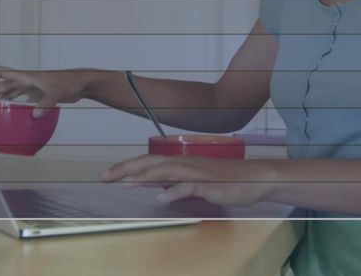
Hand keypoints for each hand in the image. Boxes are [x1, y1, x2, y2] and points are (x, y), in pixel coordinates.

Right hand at [0, 66, 93, 117]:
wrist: (81, 83)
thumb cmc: (69, 83)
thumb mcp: (57, 93)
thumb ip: (46, 104)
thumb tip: (35, 115)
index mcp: (26, 76)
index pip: (2, 72)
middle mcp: (26, 81)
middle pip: (3, 84)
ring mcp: (32, 88)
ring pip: (11, 92)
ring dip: (2, 99)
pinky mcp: (38, 95)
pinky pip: (22, 100)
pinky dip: (16, 106)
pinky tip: (14, 115)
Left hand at [99, 155, 276, 206]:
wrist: (255, 178)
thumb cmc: (225, 179)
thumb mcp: (193, 181)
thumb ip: (172, 182)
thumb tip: (151, 186)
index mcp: (180, 162)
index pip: (148, 162)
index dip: (127, 166)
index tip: (107, 174)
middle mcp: (185, 164)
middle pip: (151, 163)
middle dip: (126, 169)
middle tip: (105, 176)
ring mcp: (197, 173)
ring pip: (166, 171)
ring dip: (144, 176)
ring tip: (125, 183)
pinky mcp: (209, 184)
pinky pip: (189, 186)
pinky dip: (175, 191)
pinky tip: (162, 198)